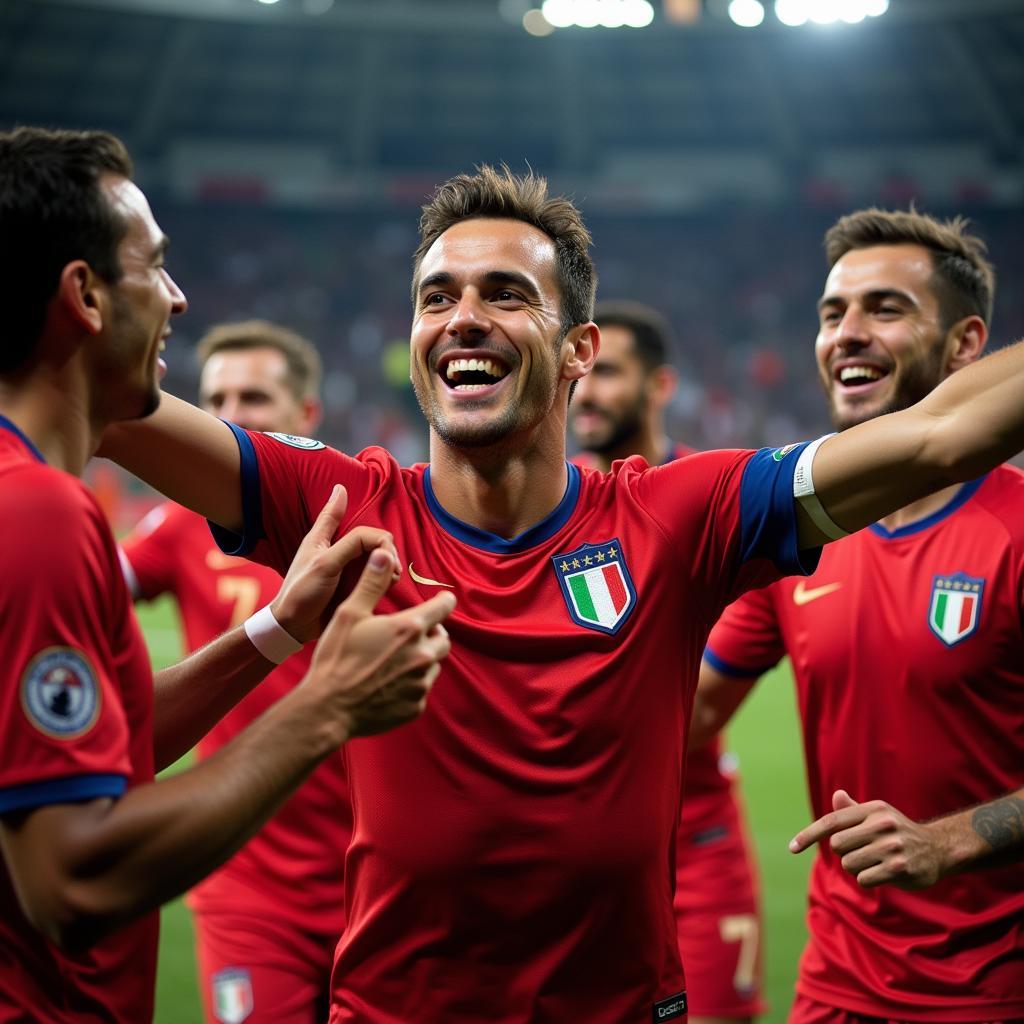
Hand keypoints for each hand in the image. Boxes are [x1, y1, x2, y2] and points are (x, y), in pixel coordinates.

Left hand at [271, 485, 399, 642]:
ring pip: (378, 559)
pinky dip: (384, 579)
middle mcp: (339, 549)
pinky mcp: (351, 584)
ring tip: (390, 582)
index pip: (367, 534)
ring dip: (389, 568)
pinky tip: (386, 588)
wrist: (293, 628)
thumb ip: (345, 537)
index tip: (390, 561)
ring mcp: (346, 567)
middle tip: (393, 575)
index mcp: (328, 539)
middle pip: (376, 543)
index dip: (382, 544)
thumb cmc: (302, 592)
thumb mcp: (325, 564)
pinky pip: (374, 576)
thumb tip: (341, 488)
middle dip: (389, 556)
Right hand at [305, 546, 455, 738]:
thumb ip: (372, 583)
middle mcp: (422, 655)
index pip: (443, 608)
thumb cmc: (336, 657)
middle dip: (433, 633)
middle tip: (414, 633)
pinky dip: (412, 684)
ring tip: (398, 659)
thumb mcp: (350, 613)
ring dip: (422, 659)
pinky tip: (390, 683)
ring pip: (433, 665)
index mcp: (409, 628)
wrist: (327, 708)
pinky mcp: (415, 706)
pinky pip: (421, 690)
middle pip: (443, 639)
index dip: (444, 601)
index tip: (443, 599)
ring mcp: (420, 684)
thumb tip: (383, 553)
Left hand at [789, 789, 950, 889]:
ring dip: (857, 869)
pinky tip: (884, 874)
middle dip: (844, 854)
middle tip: (863, 852)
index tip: (792, 848)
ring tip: (876, 862)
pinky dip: (868, 880)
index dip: (809, 834)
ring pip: (849, 865)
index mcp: (872, 809)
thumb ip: (853, 811)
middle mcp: (882, 824)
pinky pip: (864, 880)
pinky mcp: (900, 868)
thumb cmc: (898, 831)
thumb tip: (837, 796)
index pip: (832, 821)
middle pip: (837, 846)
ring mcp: (892, 846)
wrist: (938, 849)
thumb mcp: (878, 816)